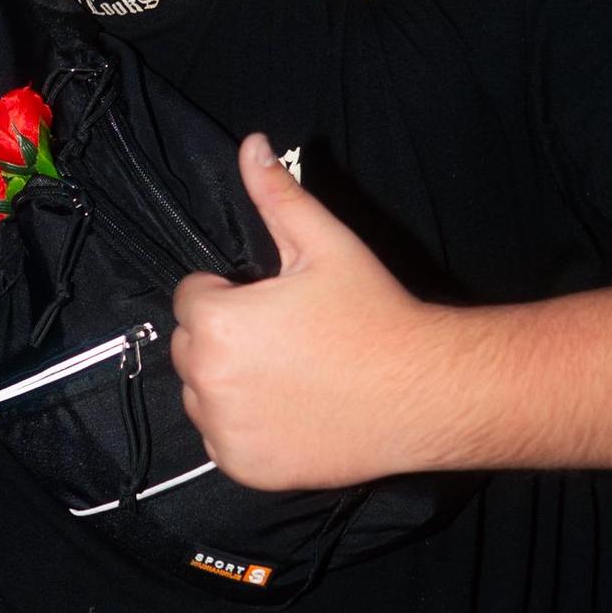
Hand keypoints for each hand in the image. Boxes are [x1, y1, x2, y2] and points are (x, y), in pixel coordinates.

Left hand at [171, 138, 462, 488]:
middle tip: (286, 338)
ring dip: (229, 382)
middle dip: (224, 337)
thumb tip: (252, 145)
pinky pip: (221, 440)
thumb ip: (277, 195)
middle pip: (190, 346)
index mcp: (216, 322)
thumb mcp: (325, 245)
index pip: (191, 297)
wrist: (422, 392)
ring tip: (291, 375)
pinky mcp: (242, 467)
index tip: (273, 302)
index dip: (231, 293)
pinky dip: (244, 429)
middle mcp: (208, 380)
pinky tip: (292, 411)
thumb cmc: (374, 316)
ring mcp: (223, 430)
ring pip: (202, 394)